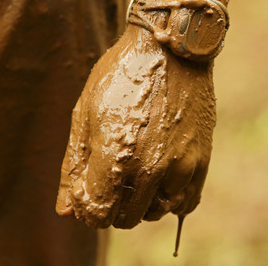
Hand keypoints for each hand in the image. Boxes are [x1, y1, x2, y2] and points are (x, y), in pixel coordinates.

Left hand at [56, 24, 215, 228]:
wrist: (169, 49)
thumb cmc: (120, 75)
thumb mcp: (85, 113)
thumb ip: (74, 166)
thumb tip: (65, 211)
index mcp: (115, 156)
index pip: (97, 214)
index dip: (86, 206)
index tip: (87, 188)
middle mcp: (150, 169)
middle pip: (126, 218)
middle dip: (111, 206)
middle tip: (109, 179)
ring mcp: (181, 166)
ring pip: (156, 212)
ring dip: (140, 203)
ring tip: (134, 174)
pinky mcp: (202, 159)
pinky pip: (186, 202)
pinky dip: (169, 200)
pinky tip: (159, 180)